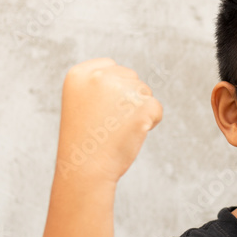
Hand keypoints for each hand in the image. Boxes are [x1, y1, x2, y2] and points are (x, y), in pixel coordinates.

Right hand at [55, 58, 162, 183]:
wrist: (86, 169)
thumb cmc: (86, 139)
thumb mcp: (83, 102)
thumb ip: (102, 83)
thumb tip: (132, 79)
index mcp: (80, 73)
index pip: (112, 67)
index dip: (111, 91)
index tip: (98, 111)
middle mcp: (99, 76)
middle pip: (131, 78)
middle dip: (126, 100)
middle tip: (107, 123)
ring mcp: (122, 89)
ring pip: (145, 92)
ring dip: (137, 111)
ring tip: (116, 129)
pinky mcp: (142, 106)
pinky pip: (156, 109)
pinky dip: (149, 123)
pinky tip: (129, 134)